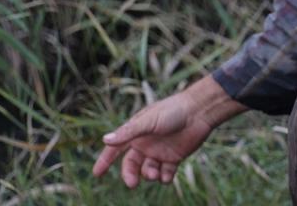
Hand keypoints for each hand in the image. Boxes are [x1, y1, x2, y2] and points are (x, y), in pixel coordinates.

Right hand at [92, 77, 239, 187]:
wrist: (199, 111)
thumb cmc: (172, 111)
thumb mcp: (148, 121)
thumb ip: (128, 133)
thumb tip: (105, 140)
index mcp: (136, 132)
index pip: (116, 148)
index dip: (105, 160)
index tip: (96, 173)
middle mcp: (146, 144)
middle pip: (131, 165)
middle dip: (130, 175)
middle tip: (132, 184)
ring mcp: (160, 151)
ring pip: (148, 171)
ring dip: (149, 175)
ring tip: (156, 173)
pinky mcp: (174, 158)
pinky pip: (165, 173)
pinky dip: (164, 178)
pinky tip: (166, 176)